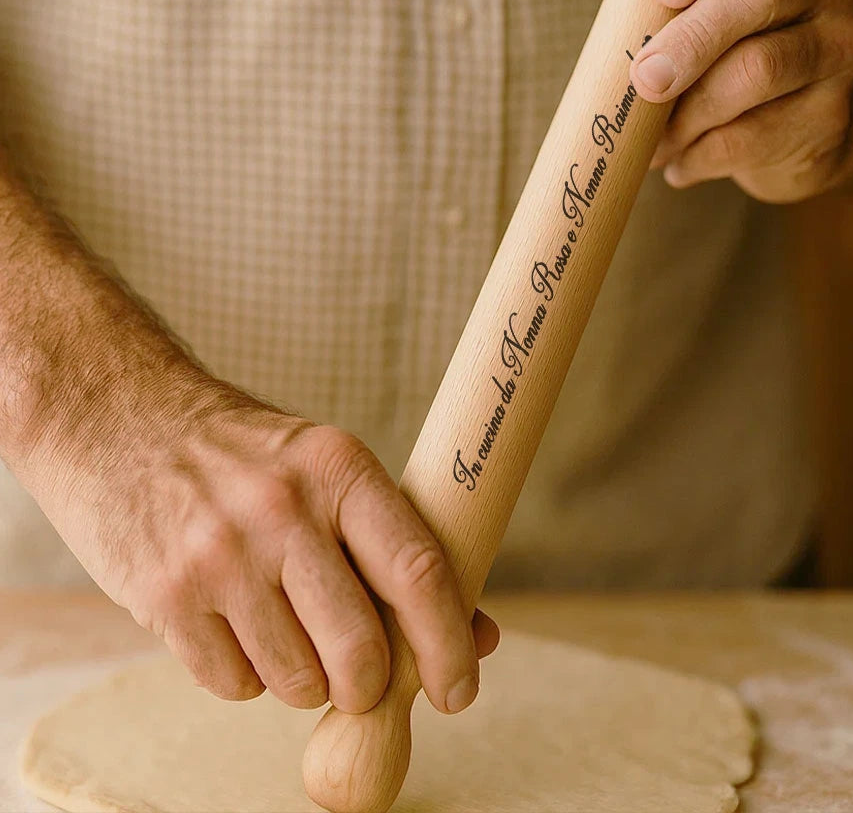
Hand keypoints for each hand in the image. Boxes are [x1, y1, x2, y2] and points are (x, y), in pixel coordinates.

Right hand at [20, 379, 497, 713]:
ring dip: (304, 679)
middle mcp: (283, 510)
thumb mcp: (326, 471)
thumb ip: (395, 549)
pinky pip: (235, 685)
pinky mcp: (167, 596)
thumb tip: (476, 635)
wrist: (122, 418)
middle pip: (359, 648)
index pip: (417, 571)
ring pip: (296, 680)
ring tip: (284, 627)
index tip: (459, 688)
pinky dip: (248, 675)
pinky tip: (234, 623)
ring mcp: (220, 555)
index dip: (447, 644)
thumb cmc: (245, 457)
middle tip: (361, 679)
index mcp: (340, 467)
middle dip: (369, 685)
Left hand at [628, 0, 852, 201]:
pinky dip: (702, 154)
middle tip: (643, 79)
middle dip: (690, 37)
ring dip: (691, 110)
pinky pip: (757, 134)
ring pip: (760, 69)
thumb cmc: (739, 38)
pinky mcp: (834, 114)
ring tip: (649, 139)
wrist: (813, 119)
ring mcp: (839, 47)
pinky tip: (675, 166)